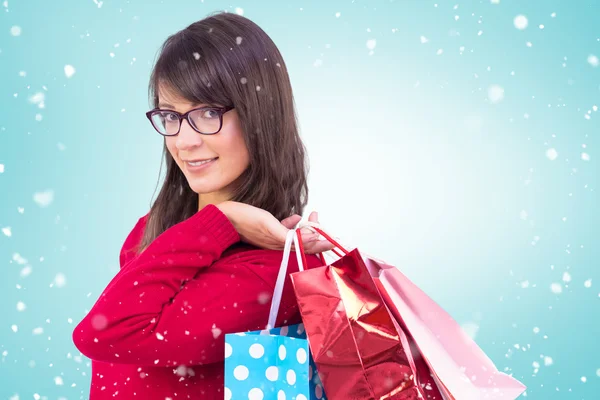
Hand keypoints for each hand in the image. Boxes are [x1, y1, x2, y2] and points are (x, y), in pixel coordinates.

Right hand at [216, 201, 334, 254]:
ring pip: (295, 236)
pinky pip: (283, 231)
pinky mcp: (266, 232)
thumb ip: (290, 235)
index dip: (321, 242)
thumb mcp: (270, 227)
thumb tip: (312, 237)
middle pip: (303, 242)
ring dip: (306, 228)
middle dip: (316, 232)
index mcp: (280, 244)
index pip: (307, 246)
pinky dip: (292, 225)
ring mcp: (272, 238)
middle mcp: (278, 243)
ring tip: (313, 218)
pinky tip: (295, 218)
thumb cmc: (245, 220)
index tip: (333, 238)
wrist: (224, 218)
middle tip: (321, 221)